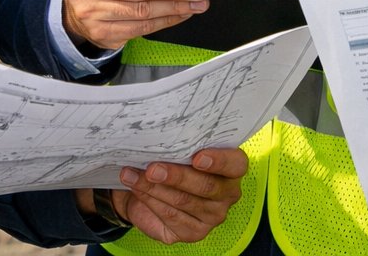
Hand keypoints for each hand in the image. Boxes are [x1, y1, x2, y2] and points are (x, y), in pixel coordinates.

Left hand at [103, 146, 246, 243]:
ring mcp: (212, 216)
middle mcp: (227, 194)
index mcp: (232, 169)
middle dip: (177, 176)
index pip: (235, 164)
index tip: (197, 157)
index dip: (218, 161)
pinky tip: (136, 188)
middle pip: (206, 186)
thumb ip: (180, 146)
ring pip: (183, 201)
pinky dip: (149, 199)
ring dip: (154, 187)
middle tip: (152, 169)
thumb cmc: (173, 163)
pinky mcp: (194, 232)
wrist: (153, 190)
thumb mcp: (180, 150)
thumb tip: (161, 135)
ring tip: (132, 175)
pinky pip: (170, 216)